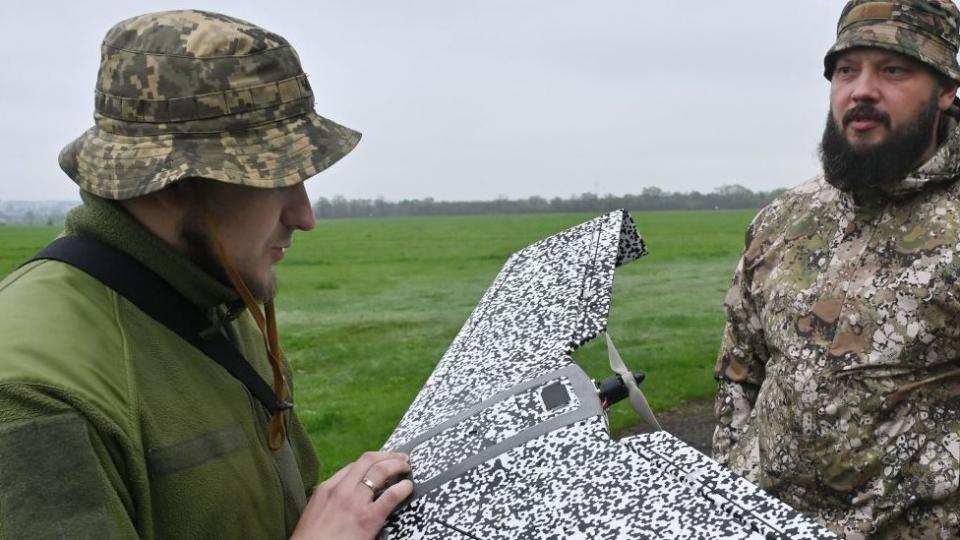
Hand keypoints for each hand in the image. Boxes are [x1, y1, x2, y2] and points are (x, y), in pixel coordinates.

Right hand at [291, 451, 412, 539]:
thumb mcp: (314, 513)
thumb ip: (329, 501)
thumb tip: (342, 499)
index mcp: (326, 489)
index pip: (352, 466)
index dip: (370, 463)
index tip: (380, 464)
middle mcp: (341, 490)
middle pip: (368, 460)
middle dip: (387, 456)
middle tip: (400, 458)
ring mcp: (355, 502)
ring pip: (381, 471)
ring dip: (397, 465)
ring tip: (406, 467)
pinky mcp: (369, 518)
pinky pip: (391, 495)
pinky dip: (403, 488)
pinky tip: (408, 488)